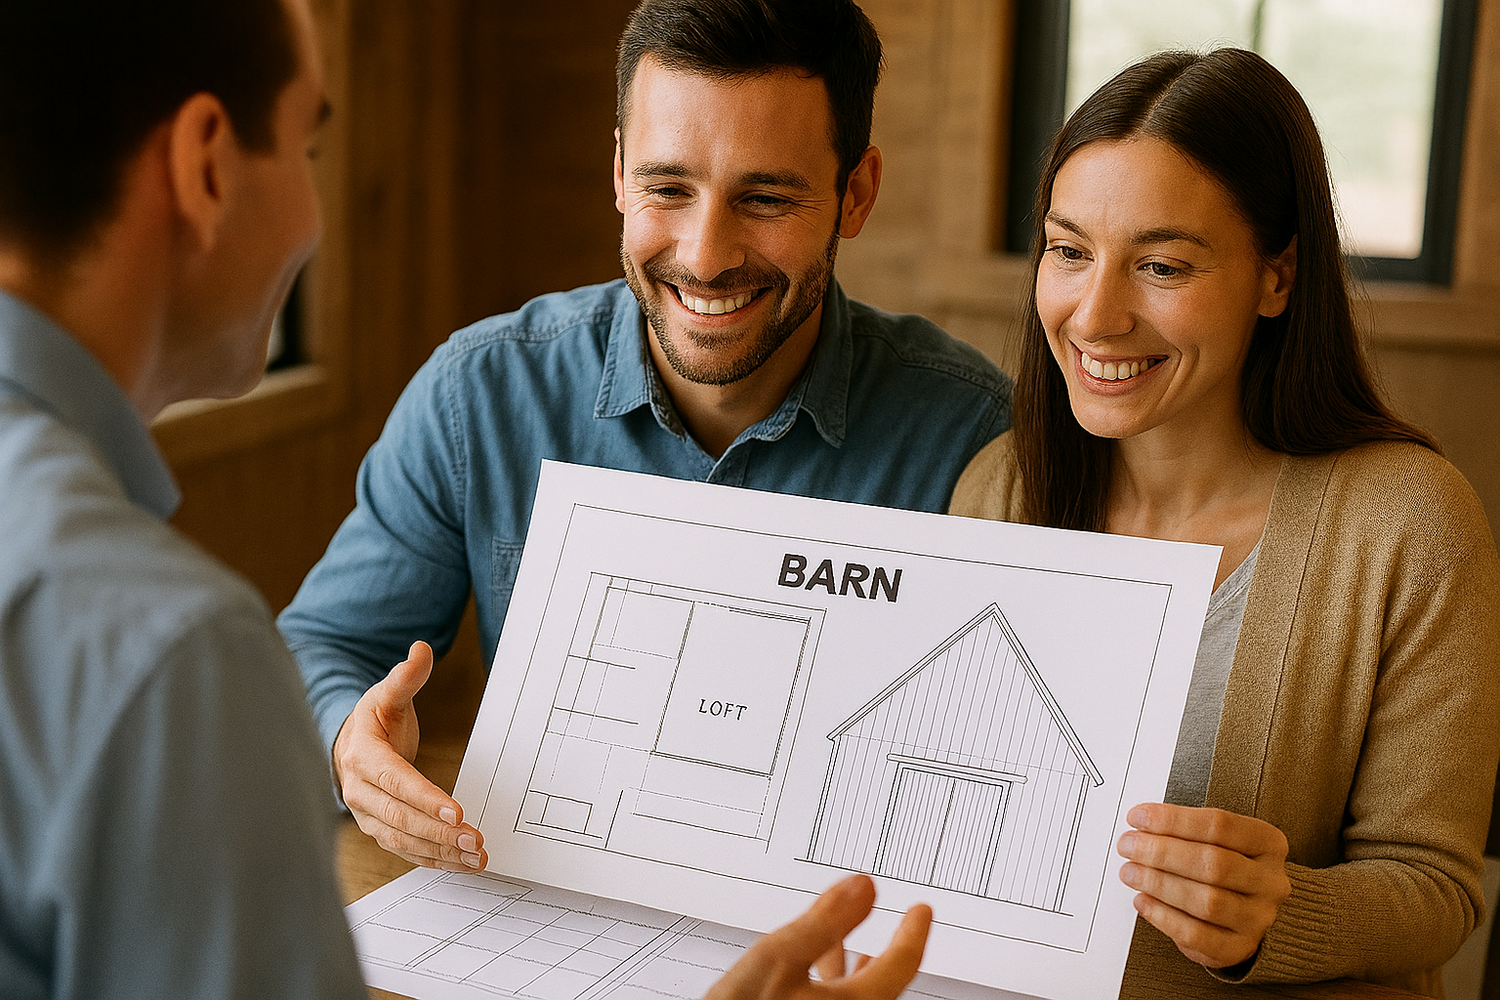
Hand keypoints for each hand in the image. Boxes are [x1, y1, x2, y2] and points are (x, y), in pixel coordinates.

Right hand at [333, 640, 486, 870]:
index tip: (457, 810)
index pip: (395, 781)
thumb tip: (421, 650)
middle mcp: (359, 791)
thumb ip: (406, 676)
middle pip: (400, 817)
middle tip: (475, 839)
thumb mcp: (387, 693)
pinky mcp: (379, 830)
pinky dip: (434, 859)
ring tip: (477, 857)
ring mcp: (367, 815)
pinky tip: (462, 863)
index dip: (425, 798)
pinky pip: (406, 850)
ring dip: (441, 851)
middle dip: (439, 831)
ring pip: (403, 840)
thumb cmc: (374, 719)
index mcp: (362, 756)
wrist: (348, 745)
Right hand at [704, 874, 931, 999]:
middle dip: (890, 951)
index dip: (913, 933)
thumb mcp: (778, 958)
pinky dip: (832, 984)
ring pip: (855, 996)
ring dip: (856, 968)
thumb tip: (863, 886)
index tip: (922, 911)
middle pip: (881, 984)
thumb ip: (824, 921)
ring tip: (859, 948)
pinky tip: (816, 975)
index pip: (900, 966)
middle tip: (906, 926)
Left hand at [1117, 802, 1289, 968]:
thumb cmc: (1223, 865)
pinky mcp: (1238, 947)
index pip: (1220, 825)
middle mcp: (1269, 882)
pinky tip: (1142, 900)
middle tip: (1128, 846)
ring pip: (1207, 901)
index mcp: (1268, 844)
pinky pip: (1197, 935)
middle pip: (1213, 864)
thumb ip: (1185, 830)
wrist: (1243, 910)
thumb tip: (1141, 824)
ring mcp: (1258, 917)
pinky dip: (1163, 917)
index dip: (1173, 820)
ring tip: (1130, 872)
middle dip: (1162, 853)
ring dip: (1159, 884)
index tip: (1138, 818)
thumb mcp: (1216, 839)